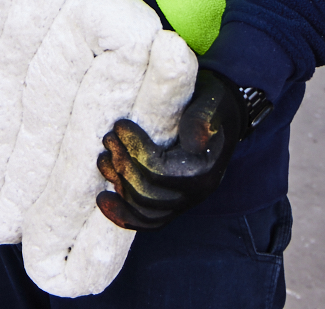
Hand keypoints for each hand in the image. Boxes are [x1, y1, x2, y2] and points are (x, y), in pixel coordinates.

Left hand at [95, 67, 258, 229]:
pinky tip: (102, 199)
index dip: (134, 149)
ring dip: (119, 185)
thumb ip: (202, 119)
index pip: (159, 171)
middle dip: (122, 165)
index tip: (120, 125)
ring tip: (103, 159)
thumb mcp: (211, 104)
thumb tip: (193, 140)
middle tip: (108, 138)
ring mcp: (183, 203)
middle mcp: (195, 194)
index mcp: (204, 171)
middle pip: (147, 193)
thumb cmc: (212, 106)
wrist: (221, 117)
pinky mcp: (172, 205)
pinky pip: (147, 220)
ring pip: (144, 211)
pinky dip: (123, 214)